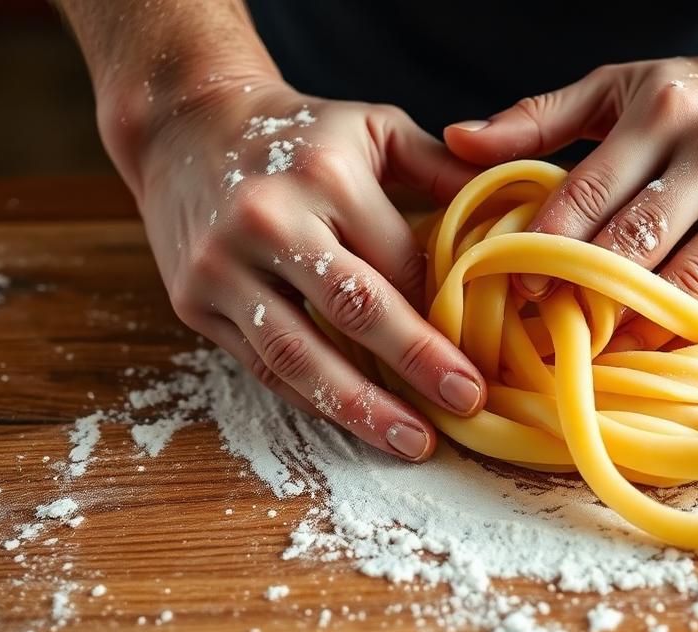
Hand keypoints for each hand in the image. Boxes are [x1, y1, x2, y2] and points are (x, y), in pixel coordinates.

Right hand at [125, 81, 486, 460]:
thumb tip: (514, 220)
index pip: (400, 261)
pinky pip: (262, 364)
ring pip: (299, 353)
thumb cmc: (299, 133)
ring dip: (360, 407)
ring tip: (412, 441)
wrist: (183, 123)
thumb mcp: (376, 128)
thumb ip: (443, 171)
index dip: (445, 313)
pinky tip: (355, 422)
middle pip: (355, 308)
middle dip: (416, 363)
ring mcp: (222, 266)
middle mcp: (269, 220)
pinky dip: (312, 398)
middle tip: (467, 403)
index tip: (487, 354)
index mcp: (326, 176)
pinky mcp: (193, 302)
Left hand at [444, 43, 697, 343]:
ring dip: (635, 322)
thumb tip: (456, 141)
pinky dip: (693, 327)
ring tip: (600, 340)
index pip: (587, 195)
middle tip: (550, 326)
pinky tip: (659, 335)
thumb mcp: (622, 86)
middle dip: (583, 293)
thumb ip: (539, 117)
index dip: (545, 249)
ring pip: (686, 282)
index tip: (516, 286)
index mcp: (664, 110)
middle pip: (633, 246)